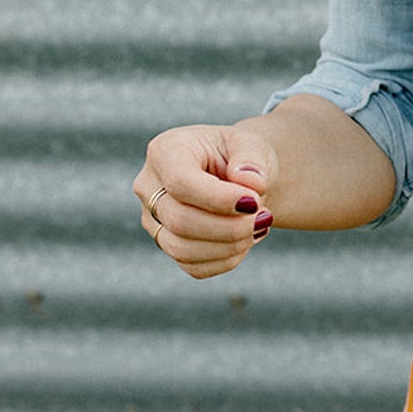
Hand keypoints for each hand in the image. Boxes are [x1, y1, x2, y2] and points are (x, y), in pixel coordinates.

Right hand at [133, 122, 277, 278]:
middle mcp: (149, 186)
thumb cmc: (240, 156)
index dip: (218, 199)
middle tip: (264, 218)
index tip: (254, 202)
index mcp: (165, 151)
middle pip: (179, 220)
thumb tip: (251, 181)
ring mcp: (153, 219)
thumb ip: (252, 158)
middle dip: (228, 227)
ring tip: (259, 227)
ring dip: (229, 246)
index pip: (180, 182)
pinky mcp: (167, 244)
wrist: (237, 176)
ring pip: (182, 249)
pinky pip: (193, 266)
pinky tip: (247, 240)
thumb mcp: (251, 144)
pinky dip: (226, 259)